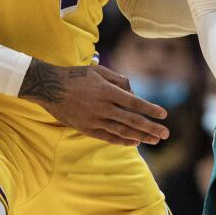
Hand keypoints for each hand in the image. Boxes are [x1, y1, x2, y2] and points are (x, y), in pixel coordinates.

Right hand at [20, 59, 169, 145]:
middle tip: (166, 134)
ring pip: (121, 130)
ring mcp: (94, 119)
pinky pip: (107, 137)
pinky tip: (134, 143)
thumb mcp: (100, 71)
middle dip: (150, 128)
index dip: (150, 109)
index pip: (134, 102)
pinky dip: (121, 140)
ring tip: (154, 141)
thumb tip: (134, 94)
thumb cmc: (77, 76)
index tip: (164, 115)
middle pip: (132, 120)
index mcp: (107, 91)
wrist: (49, 87)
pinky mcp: (86, 128)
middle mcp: (102, 107)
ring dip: (139, 137)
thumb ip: (119, 81)